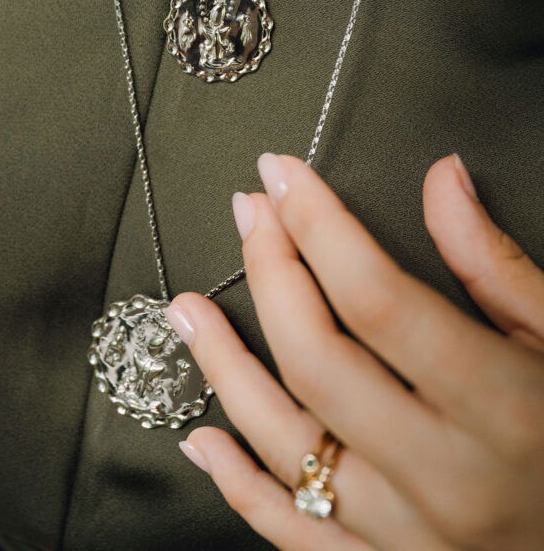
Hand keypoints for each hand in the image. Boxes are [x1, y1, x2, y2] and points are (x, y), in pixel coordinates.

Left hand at [164, 153, 543, 550]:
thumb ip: (497, 266)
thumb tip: (442, 181)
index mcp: (503, 410)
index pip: (379, 299)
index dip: (320, 226)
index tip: (285, 177)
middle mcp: (446, 479)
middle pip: (318, 361)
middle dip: (271, 272)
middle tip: (249, 214)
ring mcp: (407, 536)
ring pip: (284, 444)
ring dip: (225, 367)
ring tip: (187, 308)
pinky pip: (290, 534)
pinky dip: (238, 483)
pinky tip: (202, 436)